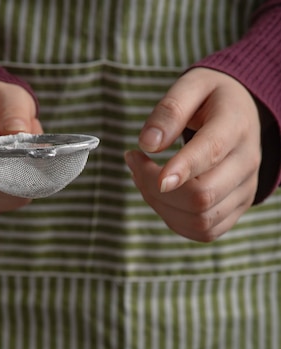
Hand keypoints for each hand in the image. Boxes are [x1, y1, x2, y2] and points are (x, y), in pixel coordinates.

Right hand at [0, 81, 42, 212]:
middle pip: (0, 175)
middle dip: (27, 167)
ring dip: (24, 180)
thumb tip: (19, 134)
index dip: (19, 152)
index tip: (37, 149)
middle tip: (37, 153)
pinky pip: (5, 202)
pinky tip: (12, 174)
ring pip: (7, 193)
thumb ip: (15, 111)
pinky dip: (17, 191)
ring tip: (21, 160)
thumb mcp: (9, 95)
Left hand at [125, 68, 261, 241]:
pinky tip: (161, 196)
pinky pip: (203, 231)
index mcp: (236, 126)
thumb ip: (170, 110)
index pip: (212, 153)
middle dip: (156, 188)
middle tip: (134, 163)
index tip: (157, 178)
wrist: (243, 115)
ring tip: (143, 178)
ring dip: (160, 206)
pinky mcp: (237, 210)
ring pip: (200, 220)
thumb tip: (148, 144)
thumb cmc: (212, 99)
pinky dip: (174, 219)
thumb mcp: (193, 85)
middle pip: (202, 196)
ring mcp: (245, 190)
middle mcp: (246, 163)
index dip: (182, 169)